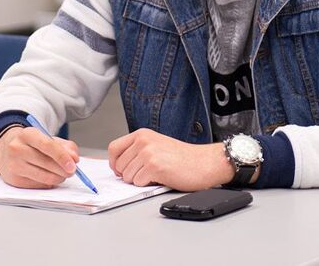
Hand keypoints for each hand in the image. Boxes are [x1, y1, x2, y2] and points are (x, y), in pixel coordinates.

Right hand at [0, 125, 80, 188]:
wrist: (6, 151)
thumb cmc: (31, 145)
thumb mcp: (47, 138)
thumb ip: (65, 146)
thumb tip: (74, 158)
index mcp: (27, 134)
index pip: (47, 146)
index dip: (62, 157)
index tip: (74, 164)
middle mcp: (17, 149)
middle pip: (47, 163)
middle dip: (64, 170)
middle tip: (72, 171)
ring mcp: (14, 166)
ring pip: (44, 177)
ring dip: (59, 178)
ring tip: (62, 174)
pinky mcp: (14, 180)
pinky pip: (39, 185)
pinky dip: (49, 183)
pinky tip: (49, 176)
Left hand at [107, 128, 231, 191]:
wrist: (204, 162)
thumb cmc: (183, 157)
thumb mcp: (157, 145)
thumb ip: (138, 151)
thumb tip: (118, 167)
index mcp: (142, 134)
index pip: (113, 148)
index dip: (115, 163)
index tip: (121, 170)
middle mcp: (143, 141)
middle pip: (119, 166)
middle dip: (129, 175)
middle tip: (146, 174)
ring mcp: (148, 153)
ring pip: (127, 176)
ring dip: (140, 180)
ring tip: (156, 174)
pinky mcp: (154, 167)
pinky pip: (138, 183)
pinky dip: (148, 185)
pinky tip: (161, 177)